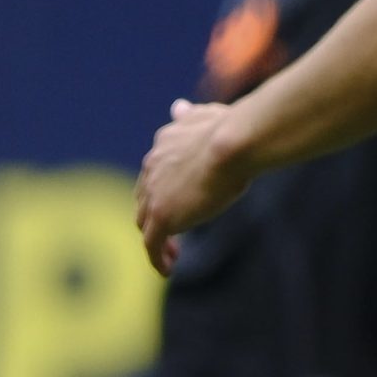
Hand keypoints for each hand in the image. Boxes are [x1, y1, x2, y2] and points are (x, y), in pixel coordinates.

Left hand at [135, 99, 253, 273]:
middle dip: (154, 214)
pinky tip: (168, 269)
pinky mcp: (163, 216)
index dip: (163, 188)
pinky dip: (157, 258)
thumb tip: (177, 106)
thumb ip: (189, 116)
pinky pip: (152, 244)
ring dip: (156, 238)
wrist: (233, 144)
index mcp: (163, 144)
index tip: (179, 200)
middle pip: (144, 199)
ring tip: (171, 254)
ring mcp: (155, 193)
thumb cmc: (231, 129)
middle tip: (171, 230)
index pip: (154, 172)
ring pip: (145, 223)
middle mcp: (151, 167)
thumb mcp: (206, 116)